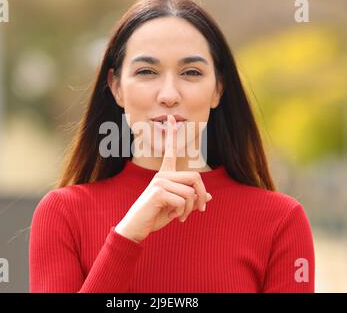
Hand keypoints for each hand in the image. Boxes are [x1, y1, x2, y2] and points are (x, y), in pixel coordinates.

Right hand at [115, 114, 211, 242]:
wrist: (137, 228)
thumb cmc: (155, 216)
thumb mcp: (178, 207)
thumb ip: (191, 199)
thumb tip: (209, 196)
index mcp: (165, 175)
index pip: (170, 151)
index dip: (171, 134)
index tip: (171, 118)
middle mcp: (162, 175)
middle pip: (195, 177)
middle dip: (202, 195)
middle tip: (200, 210)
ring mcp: (159, 182)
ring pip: (190, 192)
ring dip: (190, 209)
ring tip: (181, 216)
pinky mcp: (158, 192)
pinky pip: (182, 200)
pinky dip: (182, 212)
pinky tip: (172, 215)